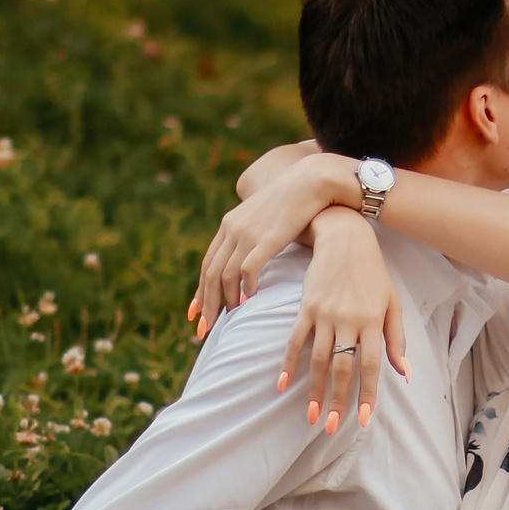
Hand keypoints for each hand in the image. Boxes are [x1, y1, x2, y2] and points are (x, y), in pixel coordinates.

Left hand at [191, 150, 359, 336]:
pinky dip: (245, 287)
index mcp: (230, 225)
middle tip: (204, 327)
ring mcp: (247, 233)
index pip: (208, 263)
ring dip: (226, 299)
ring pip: (226, 274)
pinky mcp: (265, 238)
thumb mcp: (267, 220)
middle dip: (206, 303)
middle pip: (211, 273)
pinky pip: (247, 269)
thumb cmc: (295, 204)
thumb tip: (252, 260)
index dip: (200, 290)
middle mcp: (232, 229)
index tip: (196, 312)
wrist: (312, 182)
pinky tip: (249, 300)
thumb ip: (255, 237)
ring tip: (230, 317)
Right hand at [287, 210, 407, 432]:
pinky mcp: (306, 308)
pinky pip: (295, 340)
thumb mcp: (392, 304)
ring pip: (318, 359)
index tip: (364, 419)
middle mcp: (349, 321)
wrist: (344, 239)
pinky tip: (281, 384)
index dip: (367, 393)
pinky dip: (287, 363)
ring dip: (314, 390)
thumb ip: (397, 340)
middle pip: (342, 367)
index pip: (370, 365)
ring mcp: (325, 315)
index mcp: (373, 322)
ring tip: (311, 415)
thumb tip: (404, 374)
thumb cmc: (374, 275)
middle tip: (330, 427)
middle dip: (337, 400)